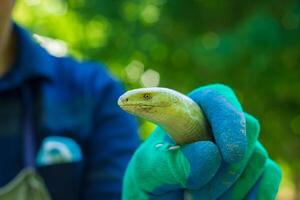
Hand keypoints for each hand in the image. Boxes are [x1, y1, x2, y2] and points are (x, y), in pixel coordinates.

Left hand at [122, 84, 280, 198]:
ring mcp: (240, 147)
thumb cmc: (151, 179)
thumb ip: (172, 163)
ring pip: (259, 158)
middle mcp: (219, 125)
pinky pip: (268, 178)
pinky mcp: (254, 170)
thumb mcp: (149, 172)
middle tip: (193, 195)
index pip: (217, 98)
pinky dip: (252, 195)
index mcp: (191, 112)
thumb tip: (212, 154)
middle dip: (226, 167)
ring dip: (232, 188)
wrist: (160, 199)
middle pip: (248, 128)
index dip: (228, 121)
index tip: (228, 155)